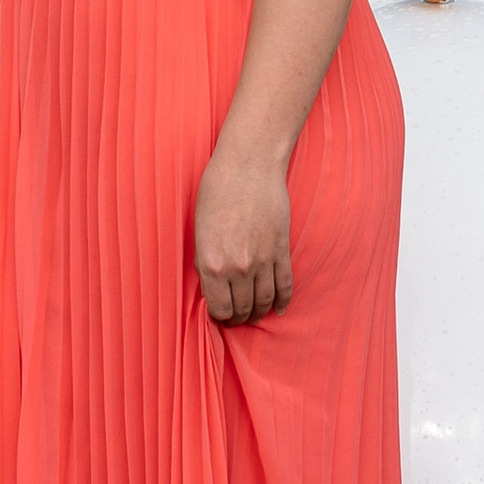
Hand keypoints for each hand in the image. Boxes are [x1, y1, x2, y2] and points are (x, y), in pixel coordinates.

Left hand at [193, 134, 290, 322]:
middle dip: (238, 317)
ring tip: (254, 315)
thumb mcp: (199, 230)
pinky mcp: (281, 250)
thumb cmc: (217, 191)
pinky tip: (279, 309)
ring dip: (259, 313)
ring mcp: (262, 261)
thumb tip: (212, 286)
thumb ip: (205, 262)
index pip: (219, 309)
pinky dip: (283, 302)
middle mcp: (237, 268)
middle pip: (242, 309)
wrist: (248, 166)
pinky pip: (284, 286)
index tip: (220, 314)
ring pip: (264, 301)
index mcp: (211, 264)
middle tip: (236, 317)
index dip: (220, 316)